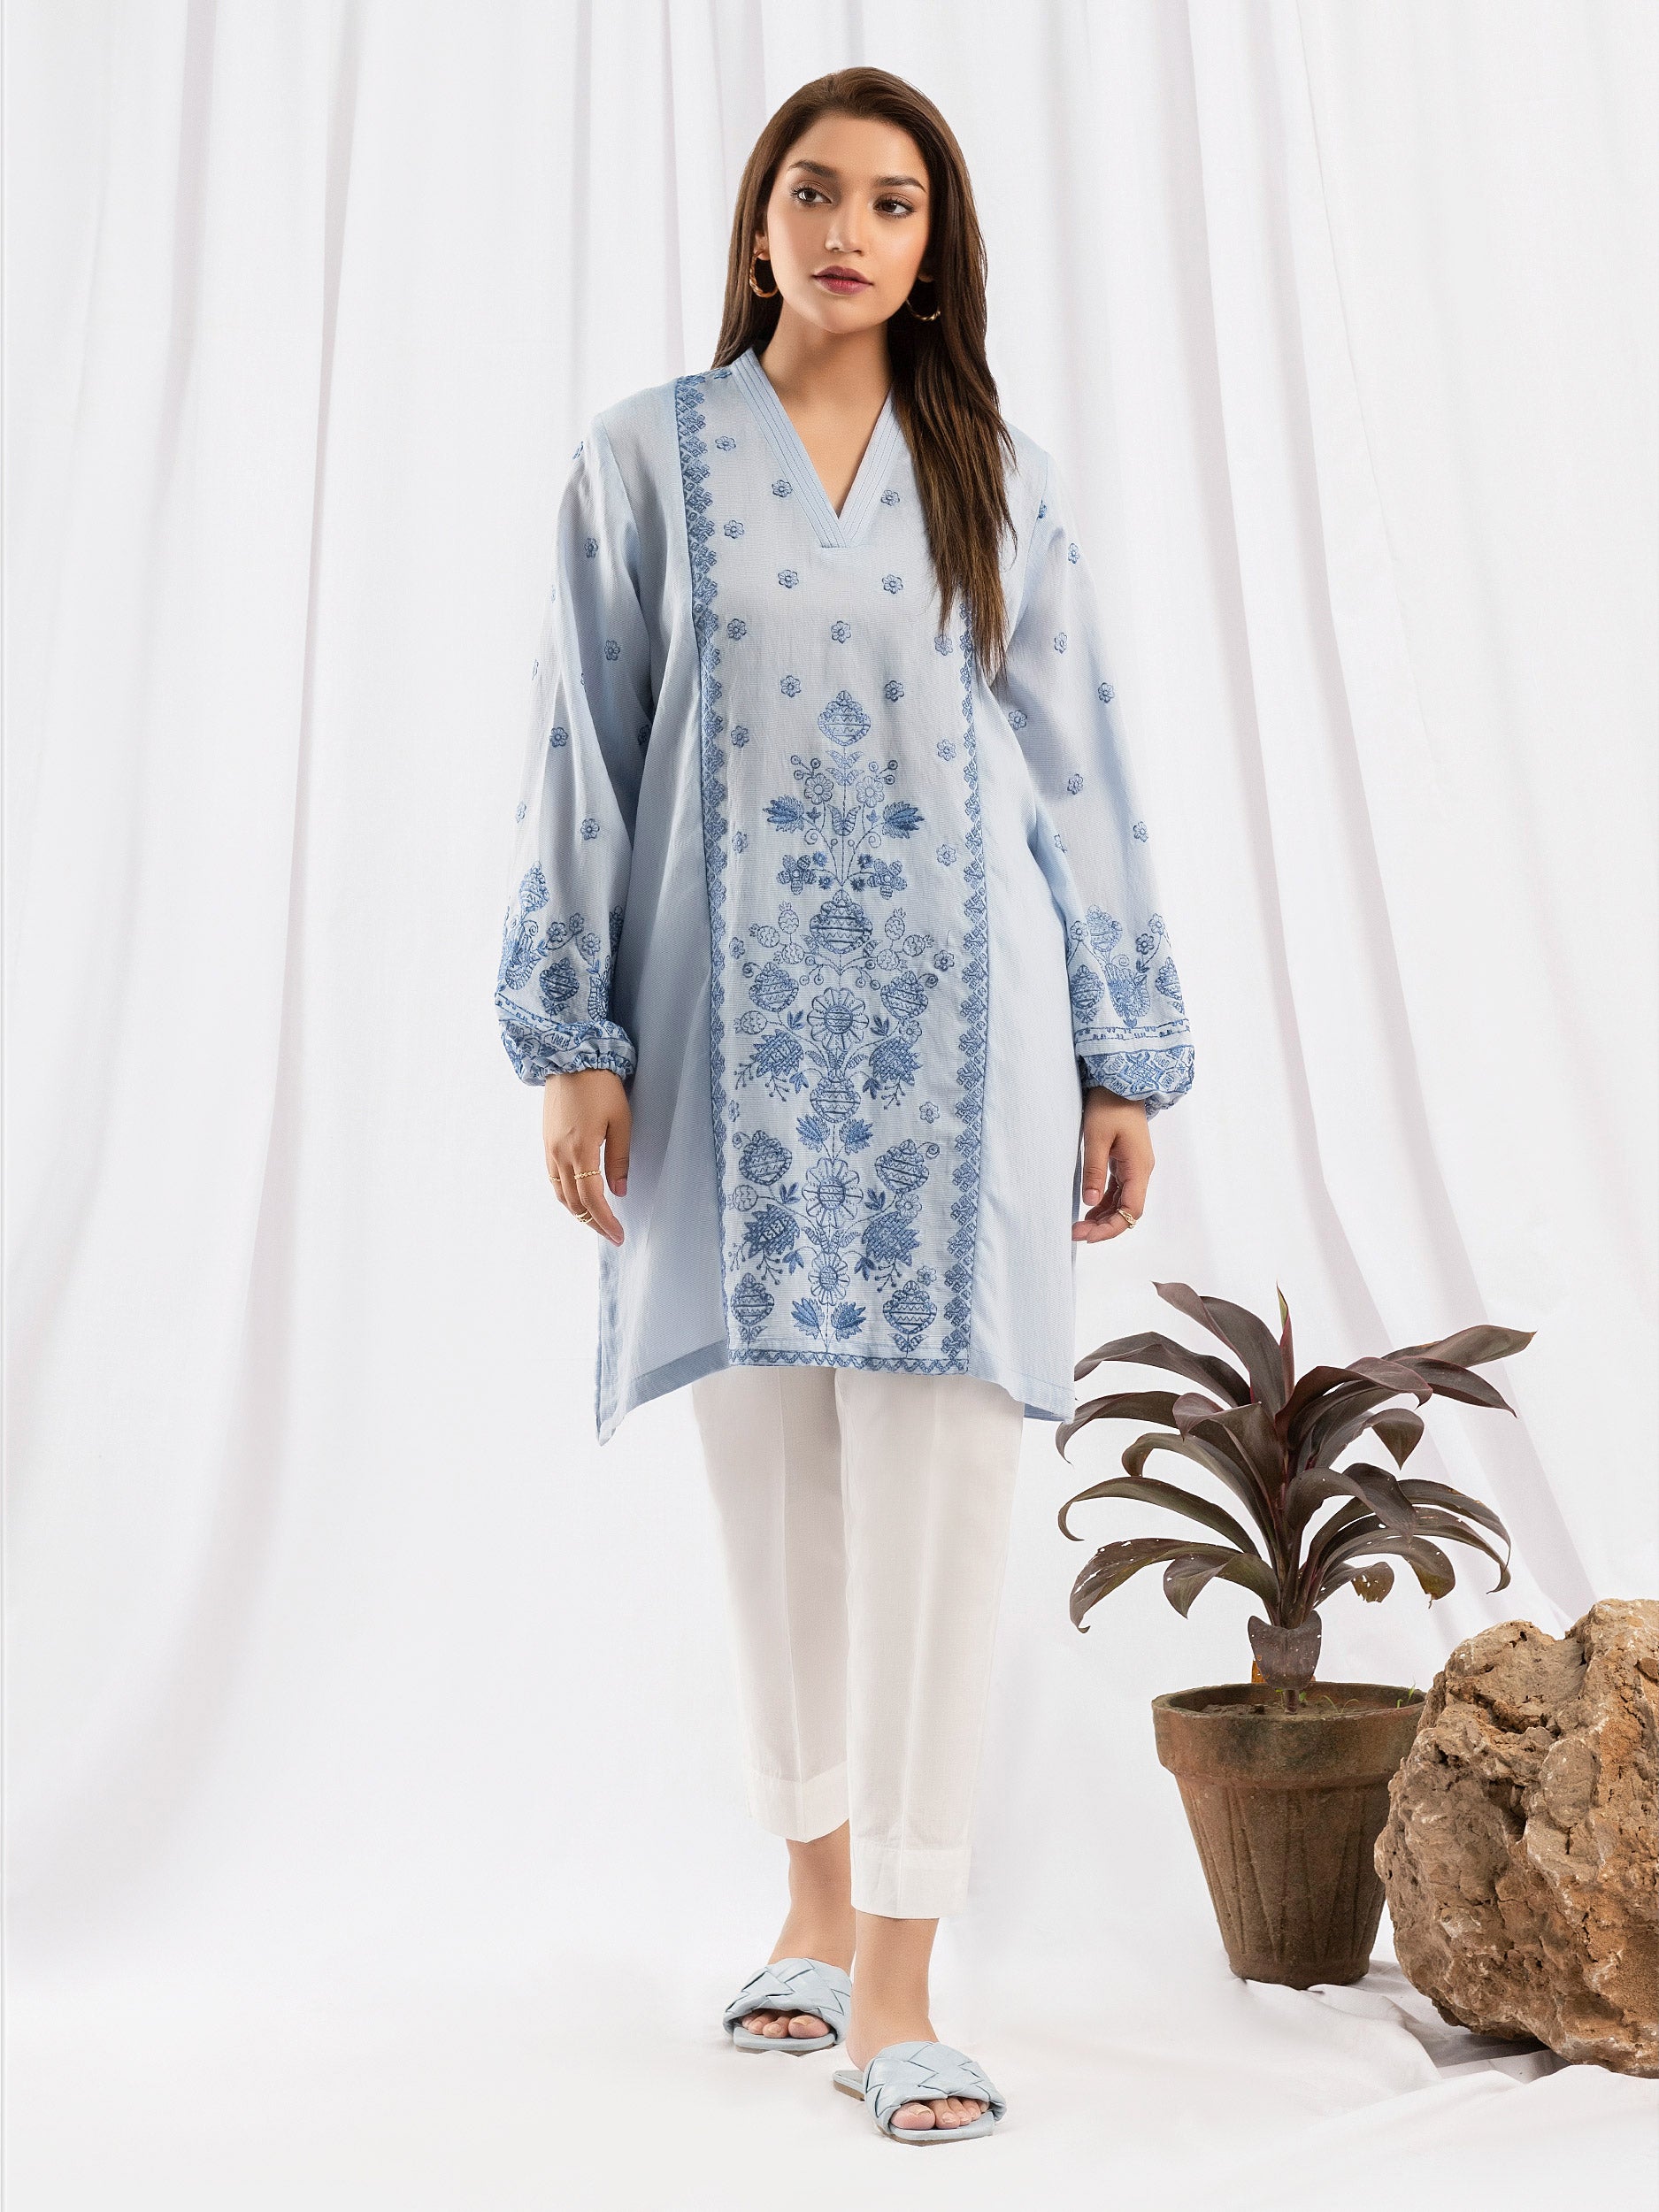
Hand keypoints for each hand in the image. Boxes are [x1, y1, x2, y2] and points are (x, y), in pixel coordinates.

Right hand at [543, 1069, 630, 1243]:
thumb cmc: (602, 1087)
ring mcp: (549, 1149)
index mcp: (581, 1150)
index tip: (619, 1236)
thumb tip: (620, 1192)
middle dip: (593, 1223)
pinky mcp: (545, 1143)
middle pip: (574, 1203)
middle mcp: (560, 1155)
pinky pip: (552, 1179)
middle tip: (612, 1234)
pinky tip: (578, 1198)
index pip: (592, 1199)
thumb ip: (619, 1159)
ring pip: (560, 1194)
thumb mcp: (621, 1121)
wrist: (571, 1059)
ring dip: (577, 1213)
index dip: (605, 1222)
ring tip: (596, 1221)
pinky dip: (565, 1195)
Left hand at [1074, 1087, 1152, 1242]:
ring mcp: (1135, 1166)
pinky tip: (1088, 1207)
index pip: (1131, 1210)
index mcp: (1138, 1167)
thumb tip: (1089, 1202)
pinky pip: (1118, 1189)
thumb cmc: (1109, 1105)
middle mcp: (1141, 1170)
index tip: (1088, 1236)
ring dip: (1103, 1216)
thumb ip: (1094, 1171)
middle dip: (1104, 1226)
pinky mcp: (1126, 1160)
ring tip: (1079, 1225)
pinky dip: (1104, 1201)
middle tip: (1076, 1233)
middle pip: (1128, 1210)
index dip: (1111, 1227)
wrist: (1122, 1082)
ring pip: (1123, 1201)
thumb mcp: (1097, 1138)